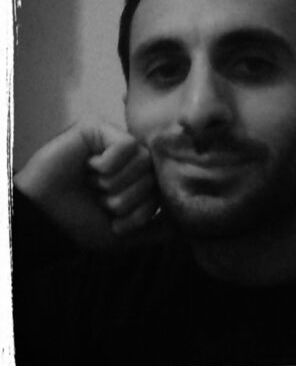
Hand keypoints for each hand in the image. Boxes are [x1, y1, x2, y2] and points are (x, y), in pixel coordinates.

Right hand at [13, 120, 159, 247]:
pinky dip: (108, 165)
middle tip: (98, 199)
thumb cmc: (79, 222)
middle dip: (124, 199)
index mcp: (135, 181)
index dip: (140, 212)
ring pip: (142, 161)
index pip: (161, 191)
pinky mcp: (99, 129)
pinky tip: (89, 167)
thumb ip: (154, 230)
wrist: (43, 217)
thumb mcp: (122, 235)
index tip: (115, 221)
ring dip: (114, 183)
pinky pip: (126, 146)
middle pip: (153, 176)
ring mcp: (114, 142)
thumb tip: (183, 226)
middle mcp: (129, 160)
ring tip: (93, 184)